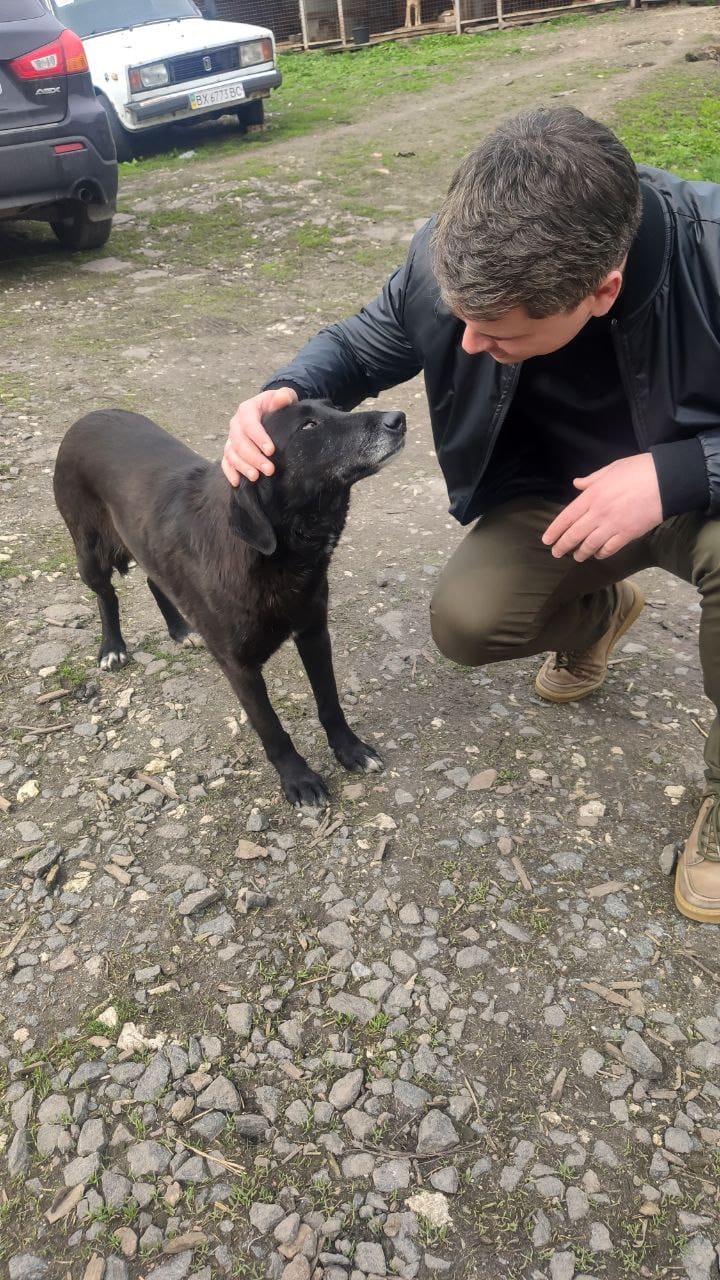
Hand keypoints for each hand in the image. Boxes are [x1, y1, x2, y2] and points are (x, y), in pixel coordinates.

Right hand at [221, 387, 297, 485]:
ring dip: (242, 466)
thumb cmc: (278, 405)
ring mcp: (232, 438)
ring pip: (231, 453)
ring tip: (256, 477)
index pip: (250, 424)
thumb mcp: (284, 396)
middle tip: (269, 470)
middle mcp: (236, 424)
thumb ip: (284, 395)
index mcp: (247, 409)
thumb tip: (282, 398)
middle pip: (240, 442)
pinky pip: (226, 461)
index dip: (259, 438)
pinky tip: (238, 482)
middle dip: (254, 457)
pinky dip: (229, 472)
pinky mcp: (231, 449)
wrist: (270, 410)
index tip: (271, 451)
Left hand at [542, 454, 662, 560]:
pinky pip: (610, 548)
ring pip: (590, 545)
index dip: (555, 530)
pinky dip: (601, 553)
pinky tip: (598, 555)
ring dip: (581, 553)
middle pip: (575, 534)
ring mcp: (613, 525)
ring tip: (576, 557)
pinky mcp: (628, 534)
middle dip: (563, 546)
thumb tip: (577, 483)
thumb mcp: (611, 469)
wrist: (665, 480)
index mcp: (592, 495)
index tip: (547, 540)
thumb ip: (591, 480)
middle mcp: (598, 513)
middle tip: (556, 553)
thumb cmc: (638, 470)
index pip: (567, 517)